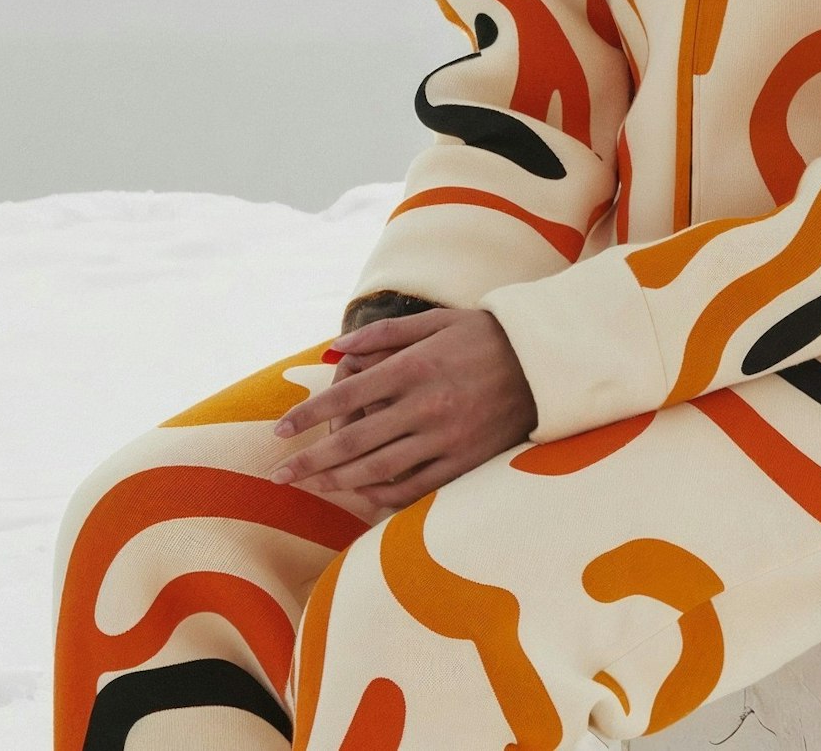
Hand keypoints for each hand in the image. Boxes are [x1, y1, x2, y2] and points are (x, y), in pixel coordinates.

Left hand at [270, 308, 536, 510]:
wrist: (542, 363)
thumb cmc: (483, 336)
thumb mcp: (435, 321)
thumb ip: (384, 334)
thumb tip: (336, 349)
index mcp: (416, 367)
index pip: (347, 396)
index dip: (308, 416)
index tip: (280, 430)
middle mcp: (427, 405)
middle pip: (354, 441)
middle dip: (310, 461)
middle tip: (278, 475)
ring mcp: (446, 438)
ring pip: (379, 470)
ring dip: (338, 482)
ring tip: (311, 486)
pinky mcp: (465, 464)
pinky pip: (414, 490)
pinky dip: (382, 498)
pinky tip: (360, 498)